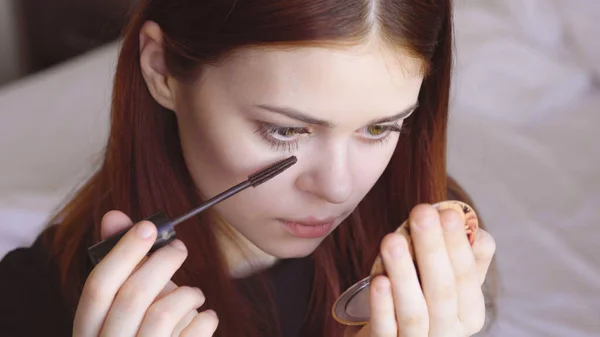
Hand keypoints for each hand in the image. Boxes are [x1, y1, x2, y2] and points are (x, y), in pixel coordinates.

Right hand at [73, 211, 218, 336]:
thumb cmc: (143, 334)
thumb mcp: (127, 304)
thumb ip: (122, 264)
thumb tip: (115, 215)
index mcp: (87, 333)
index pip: (97, 287)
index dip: (124, 251)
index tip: (149, 226)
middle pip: (133, 297)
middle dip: (162, 263)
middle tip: (180, 248)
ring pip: (163, 314)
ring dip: (187, 293)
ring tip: (194, 294)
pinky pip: (195, 333)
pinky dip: (206, 318)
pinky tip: (205, 318)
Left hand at [347, 204, 495, 336]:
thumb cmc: (423, 300)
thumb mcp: (449, 281)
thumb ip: (466, 257)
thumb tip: (475, 228)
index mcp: (469, 314)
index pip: (466, 278)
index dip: (458, 246)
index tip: (448, 212)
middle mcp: (448, 332)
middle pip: (442, 291)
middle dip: (432, 250)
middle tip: (421, 212)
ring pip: (414, 312)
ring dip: (404, 274)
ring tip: (392, 240)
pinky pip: (385, 329)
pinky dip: (383, 306)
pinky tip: (378, 280)